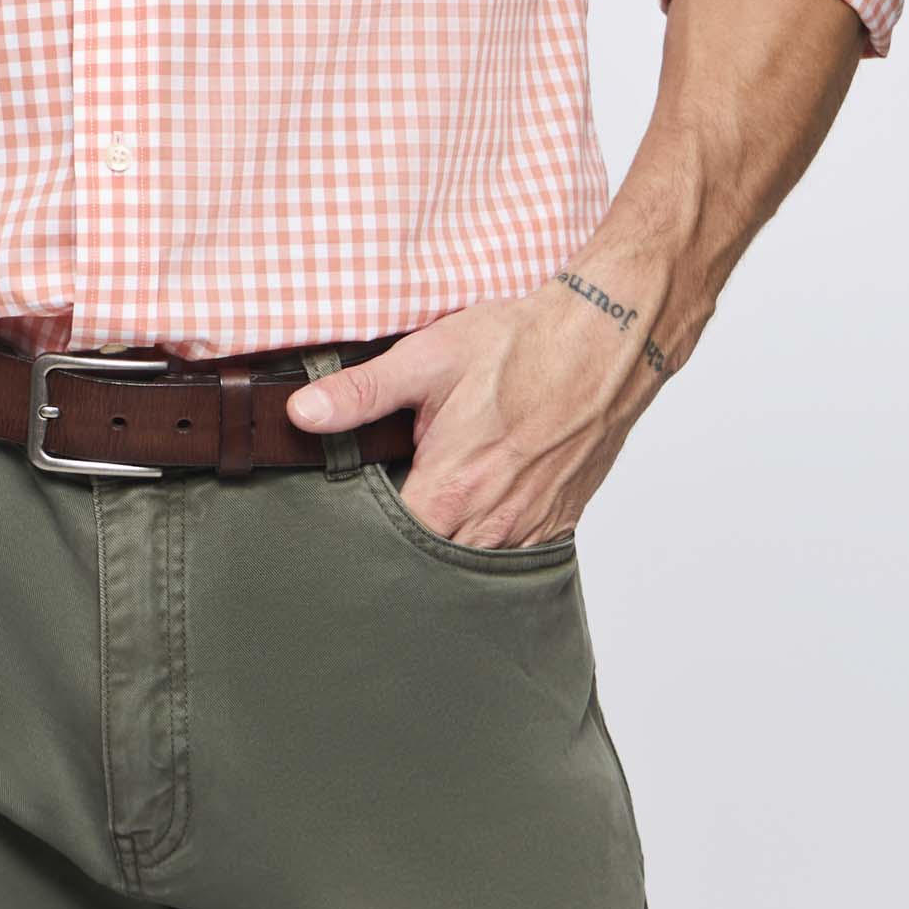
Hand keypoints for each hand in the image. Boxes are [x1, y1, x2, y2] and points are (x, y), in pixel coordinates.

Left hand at [286, 256, 682, 550]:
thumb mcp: (428, 358)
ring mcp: (530, 528)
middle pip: (431, 567)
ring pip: (473, 567)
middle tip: (383, 522)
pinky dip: (491, 546)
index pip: (389, 547)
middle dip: (403, 551)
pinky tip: (476, 514)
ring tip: (428, 516)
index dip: (363, 538)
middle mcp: (492, 522)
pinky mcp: (558, 522)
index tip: (348, 521)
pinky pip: (516, 557)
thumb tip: (303, 413)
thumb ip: (361, 393)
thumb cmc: (522, 345)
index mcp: (451, 488)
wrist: (606, 341)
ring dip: (448, 551)